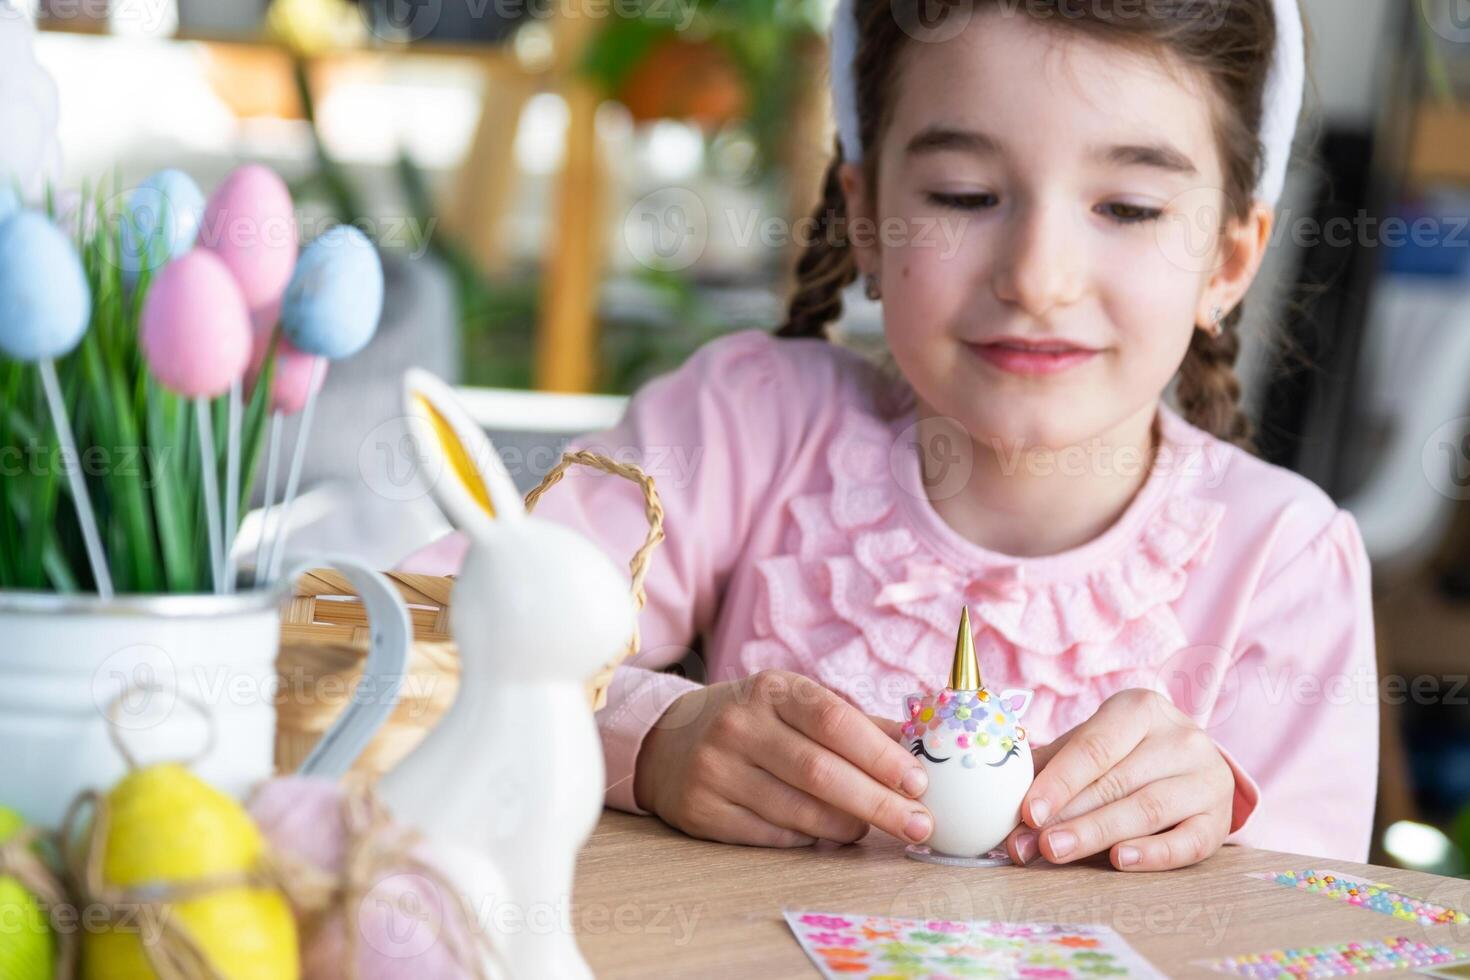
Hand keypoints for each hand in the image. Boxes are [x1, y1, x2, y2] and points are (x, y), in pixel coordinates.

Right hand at [632, 669, 933, 847]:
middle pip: (821, 773)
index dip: (881, 755)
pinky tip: (827, 835)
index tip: (918, 782)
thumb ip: (856, 724)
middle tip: (918, 823)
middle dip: (878, 803)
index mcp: (771, 690)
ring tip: (870, 827)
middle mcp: (739, 726)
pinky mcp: (704, 811)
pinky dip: (810, 840)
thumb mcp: (795, 703)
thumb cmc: (753, 721)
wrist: (669, 740)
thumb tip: (919, 746)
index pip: (835, 721)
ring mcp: (716, 770)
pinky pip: (773, 837)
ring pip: (799, 812)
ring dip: (847, 826)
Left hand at [1003, 689, 1234, 870]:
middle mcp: (1180, 737)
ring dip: (1096, 834)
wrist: (1190, 763)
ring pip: (1146, 810)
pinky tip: (1120, 861)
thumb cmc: (1126, 753)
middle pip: (1115, 782)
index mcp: (1140, 708)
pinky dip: (1153, 854)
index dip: (1058, 781)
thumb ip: (1049, 768)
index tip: (1027, 811)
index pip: (1093, 748)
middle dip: (1066, 816)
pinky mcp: (1218, 818)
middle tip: (1030, 844)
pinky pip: (1187, 842)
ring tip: (1057, 852)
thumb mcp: (1090, 745)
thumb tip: (1001, 801)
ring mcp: (1206, 778)